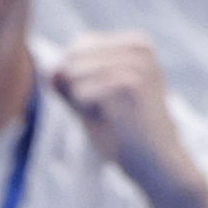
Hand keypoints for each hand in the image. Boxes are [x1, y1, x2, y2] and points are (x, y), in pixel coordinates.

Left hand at [45, 28, 207, 207]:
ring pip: (74, 74)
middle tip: (108, 111)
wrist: (158, 164)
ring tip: (111, 117)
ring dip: (82, 102)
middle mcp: (140, 46)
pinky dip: (86, 112)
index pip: (79, 46)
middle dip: (77, 89)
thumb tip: (49, 71)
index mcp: (137, 43)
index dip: (77, 78)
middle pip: (74, 58)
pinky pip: (80, 92)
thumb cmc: (127, 133)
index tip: (106, 100)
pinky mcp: (129, 84)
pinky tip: (112, 122)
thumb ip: (70, 84)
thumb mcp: (95, 102)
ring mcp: (136, 64)